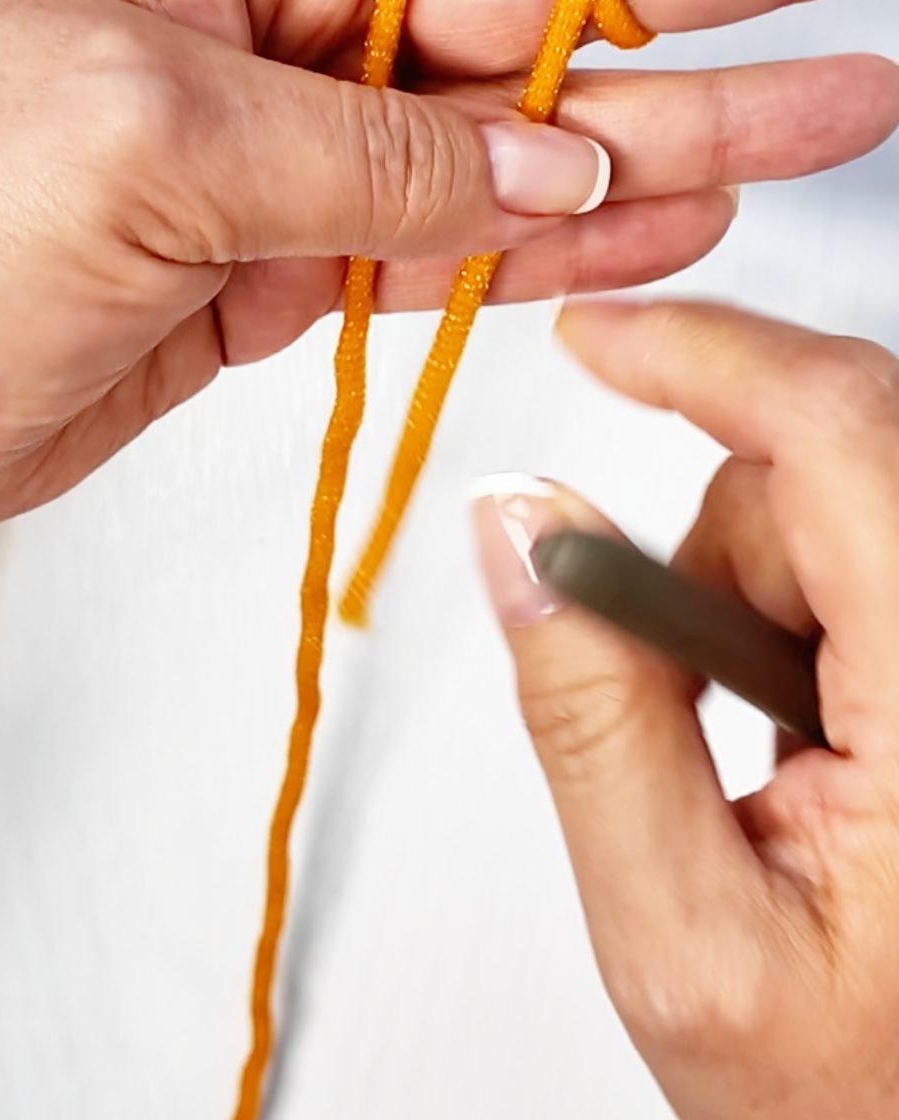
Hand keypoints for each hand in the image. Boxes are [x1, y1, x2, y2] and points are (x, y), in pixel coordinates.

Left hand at [0, 0, 896, 580]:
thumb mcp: (137, 137)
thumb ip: (368, 148)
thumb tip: (557, 160)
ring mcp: (312, 124)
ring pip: (544, 100)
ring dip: (699, 100)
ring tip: (849, 93)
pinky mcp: (313, 247)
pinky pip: (485, 221)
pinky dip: (588, 222)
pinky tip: (698, 198)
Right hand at [472, 299, 898, 1119]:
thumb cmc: (872, 1098)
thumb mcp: (686, 942)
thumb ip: (592, 719)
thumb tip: (517, 528)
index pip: (839, 431)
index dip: (703, 353)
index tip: (593, 336)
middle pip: (838, 456)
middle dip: (721, 544)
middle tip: (694, 696)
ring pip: (847, 501)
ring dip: (766, 594)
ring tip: (780, 760)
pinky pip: (873, 547)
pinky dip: (813, 609)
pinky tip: (827, 740)